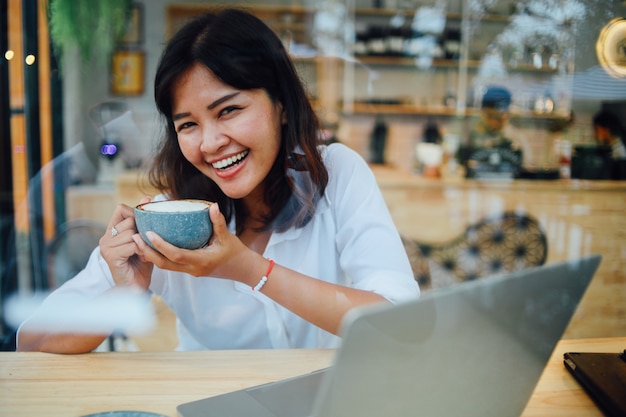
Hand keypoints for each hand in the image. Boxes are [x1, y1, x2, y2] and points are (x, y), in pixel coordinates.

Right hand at [99, 197, 153, 289]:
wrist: (136, 288)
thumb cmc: (141, 264)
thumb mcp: (144, 239)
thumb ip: (143, 220)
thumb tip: (147, 198)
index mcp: (111, 231)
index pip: (121, 209)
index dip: (135, 213)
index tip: (144, 223)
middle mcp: (105, 237)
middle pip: (129, 220)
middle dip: (142, 231)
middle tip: (144, 245)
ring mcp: (106, 246)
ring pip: (131, 232)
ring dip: (143, 243)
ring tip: (142, 253)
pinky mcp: (110, 256)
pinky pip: (132, 244)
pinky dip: (141, 251)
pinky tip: (141, 258)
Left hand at [132, 203, 261, 283]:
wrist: (243, 269)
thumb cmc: (236, 252)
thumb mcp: (228, 237)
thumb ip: (218, 222)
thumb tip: (211, 205)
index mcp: (201, 261)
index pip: (176, 255)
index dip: (161, 245)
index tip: (149, 233)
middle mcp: (193, 268)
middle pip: (164, 264)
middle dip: (147, 252)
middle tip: (134, 237)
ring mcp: (190, 271)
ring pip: (165, 266)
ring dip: (150, 255)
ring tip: (139, 240)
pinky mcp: (190, 270)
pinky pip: (170, 265)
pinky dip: (159, 256)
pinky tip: (152, 245)